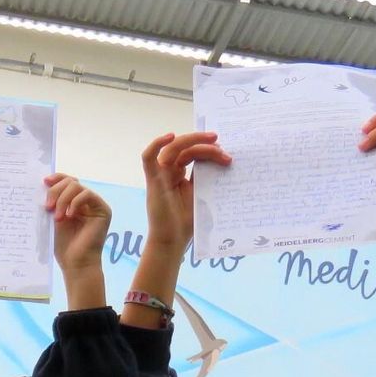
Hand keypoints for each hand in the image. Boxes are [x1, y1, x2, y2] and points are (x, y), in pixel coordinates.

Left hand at [45, 174, 110, 309]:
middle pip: (71, 181)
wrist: (76, 264)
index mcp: (73, 202)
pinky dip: (75, 202)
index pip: (67, 182)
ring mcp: (95, 205)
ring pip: (77, 186)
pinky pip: (88, 194)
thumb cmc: (64, 246)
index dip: (56, 178)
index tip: (44, 181)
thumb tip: (43, 184)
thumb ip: (51, 203)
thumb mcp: (52, 220)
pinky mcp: (103, 210)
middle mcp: (85, 202)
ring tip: (57, 217)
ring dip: (63, 199)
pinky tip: (68, 216)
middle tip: (47, 206)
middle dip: (56, 190)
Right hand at [141, 132, 230, 249]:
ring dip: (192, 140)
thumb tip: (225, 159)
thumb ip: (208, 177)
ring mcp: (160, 174)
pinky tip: (170, 136)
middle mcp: (170, 171)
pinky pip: (148, 157)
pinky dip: (156, 144)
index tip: (227, 153)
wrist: (173, 241)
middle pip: (186, 148)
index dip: (209, 150)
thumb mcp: (203, 194)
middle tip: (221, 143)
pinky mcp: (152, 180)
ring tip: (212, 140)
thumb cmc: (186, 223)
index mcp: (181, 174)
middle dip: (204, 143)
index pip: (194, 154)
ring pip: (173, 148)